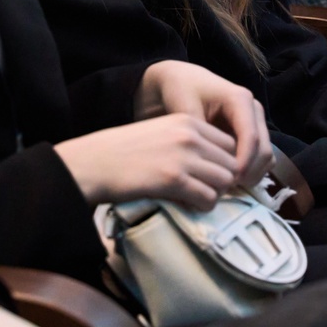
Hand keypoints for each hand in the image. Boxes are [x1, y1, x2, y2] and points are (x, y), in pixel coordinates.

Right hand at [54, 113, 241, 210]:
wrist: (95, 162)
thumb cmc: (124, 150)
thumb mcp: (160, 132)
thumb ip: (187, 141)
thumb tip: (214, 165)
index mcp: (186, 121)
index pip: (229, 143)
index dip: (225, 163)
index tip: (212, 175)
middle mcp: (189, 136)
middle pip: (231, 163)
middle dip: (223, 181)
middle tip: (206, 190)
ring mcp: (183, 157)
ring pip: (224, 182)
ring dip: (214, 194)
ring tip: (195, 198)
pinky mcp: (174, 180)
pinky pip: (208, 198)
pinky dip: (202, 206)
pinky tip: (186, 204)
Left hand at [133, 59, 272, 187]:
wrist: (178, 80)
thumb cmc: (179, 91)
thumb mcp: (184, 110)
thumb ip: (199, 136)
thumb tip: (211, 165)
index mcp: (240, 99)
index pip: (251, 138)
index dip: (243, 163)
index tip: (228, 181)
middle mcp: (253, 109)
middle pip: (264, 150)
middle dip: (248, 172)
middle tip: (225, 188)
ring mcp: (255, 121)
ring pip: (266, 157)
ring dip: (251, 174)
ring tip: (226, 185)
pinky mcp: (251, 133)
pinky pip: (260, 158)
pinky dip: (249, 171)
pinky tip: (228, 178)